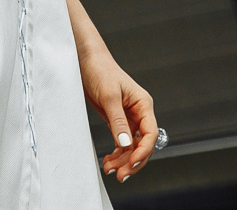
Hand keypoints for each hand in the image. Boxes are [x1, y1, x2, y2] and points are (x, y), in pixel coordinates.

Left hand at [82, 51, 155, 182]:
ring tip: (110, 170)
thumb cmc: (100, 71)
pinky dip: (117, 153)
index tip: (132, 162)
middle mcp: (139, 112)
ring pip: (132, 146)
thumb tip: (126, 144)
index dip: (144, 151)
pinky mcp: (118, 120)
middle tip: (120, 175)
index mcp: (143, 104)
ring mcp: (129, 118)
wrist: (86, 61)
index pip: (150, 133)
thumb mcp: (109, 96)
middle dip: (133, 161)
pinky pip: (122, 142)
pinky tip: (109, 161)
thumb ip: (118, 121)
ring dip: (123, 160)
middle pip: (143, 144)